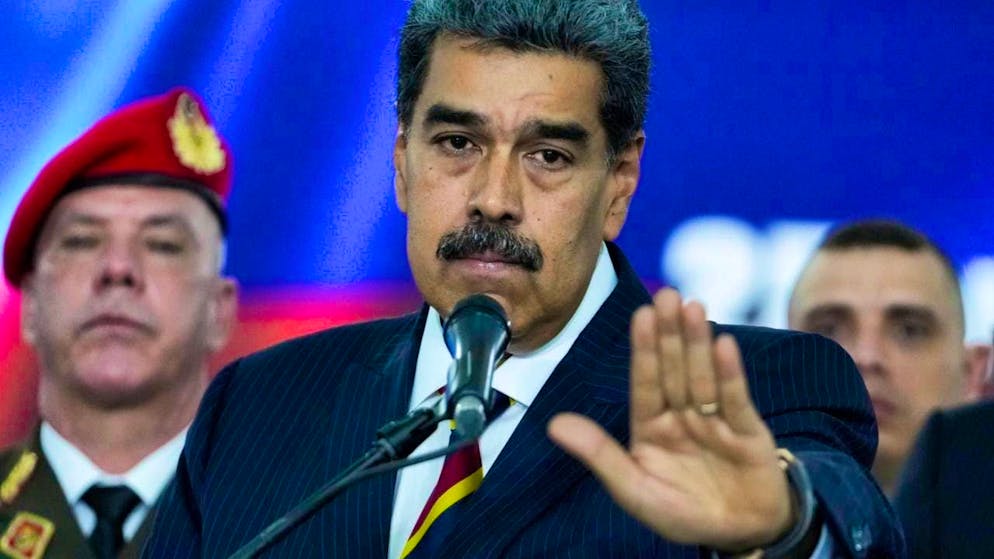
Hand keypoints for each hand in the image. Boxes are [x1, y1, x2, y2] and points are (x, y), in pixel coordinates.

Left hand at [548, 288, 794, 551]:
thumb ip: (599, 455)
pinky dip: (730, 374)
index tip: (641, 314)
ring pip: (703, 376)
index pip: (645, 383)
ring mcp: (715, 421)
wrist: (740, 535)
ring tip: (693, 307)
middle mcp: (682, 416)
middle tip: (668, 294)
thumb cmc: (682, 513)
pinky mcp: (749, 432)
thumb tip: (553, 425)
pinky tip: (724, 344)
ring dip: (698, 343)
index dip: (643, 349)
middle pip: (674, 370)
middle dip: (670, 334)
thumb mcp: (634, 489)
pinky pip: (736, 400)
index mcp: (651, 427)